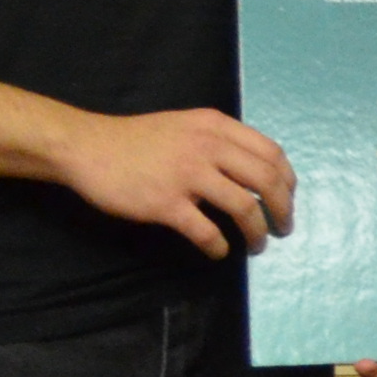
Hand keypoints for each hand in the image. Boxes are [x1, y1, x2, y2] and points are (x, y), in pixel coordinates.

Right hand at [64, 107, 296, 255]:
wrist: (88, 147)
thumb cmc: (139, 139)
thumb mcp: (187, 125)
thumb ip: (220, 140)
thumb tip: (254, 168)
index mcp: (217, 126)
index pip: (272, 152)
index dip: (287, 180)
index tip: (288, 198)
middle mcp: (208, 147)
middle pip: (266, 181)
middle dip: (282, 209)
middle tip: (283, 227)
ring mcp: (188, 176)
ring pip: (244, 208)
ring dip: (258, 232)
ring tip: (258, 245)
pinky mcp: (166, 204)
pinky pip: (206, 231)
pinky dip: (219, 246)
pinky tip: (219, 252)